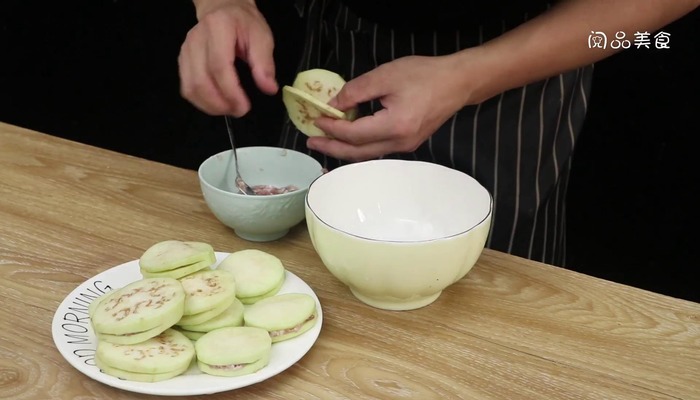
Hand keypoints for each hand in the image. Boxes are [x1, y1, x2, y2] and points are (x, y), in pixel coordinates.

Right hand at [178, 0, 276, 116]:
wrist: (223, 9)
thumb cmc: (244, 23)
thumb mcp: (262, 37)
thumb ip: (265, 63)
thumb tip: (269, 89)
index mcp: (218, 28)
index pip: (219, 66)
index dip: (230, 91)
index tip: (245, 106)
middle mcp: (196, 39)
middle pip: (200, 81)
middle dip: (220, 104)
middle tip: (239, 111)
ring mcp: (186, 51)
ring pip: (190, 88)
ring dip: (210, 106)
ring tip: (229, 109)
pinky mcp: (182, 61)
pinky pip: (187, 88)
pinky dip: (202, 102)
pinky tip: (217, 104)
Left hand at [308, 54, 475, 160]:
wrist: (457, 83)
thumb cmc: (424, 75)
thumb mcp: (386, 75)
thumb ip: (357, 90)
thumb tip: (334, 104)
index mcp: (394, 126)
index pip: (354, 134)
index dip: (332, 128)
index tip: (316, 119)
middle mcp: (400, 143)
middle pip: (358, 153)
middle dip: (332, 149)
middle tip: (311, 143)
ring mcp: (405, 146)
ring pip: (367, 154)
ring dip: (344, 149)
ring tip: (325, 142)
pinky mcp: (408, 143)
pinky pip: (377, 149)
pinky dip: (359, 145)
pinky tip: (349, 137)